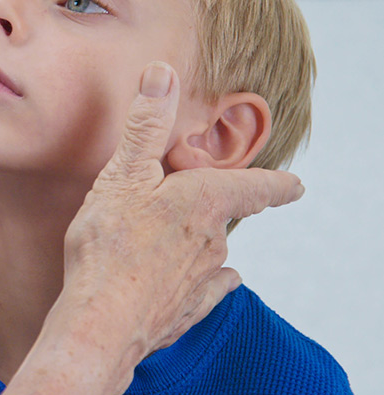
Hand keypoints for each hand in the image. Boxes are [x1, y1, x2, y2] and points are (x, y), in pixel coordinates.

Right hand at [59, 61, 304, 364]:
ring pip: (209, 248)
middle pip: (224, 214)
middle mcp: (215, 239)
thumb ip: (145, 124)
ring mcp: (204, 278)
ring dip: (191, 238)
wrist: (101, 322)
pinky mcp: (188, 309)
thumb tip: (163, 73)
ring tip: (150, 236)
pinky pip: (205, 289)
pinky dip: (199, 281)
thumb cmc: (108, 246)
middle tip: (170, 192)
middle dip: (205, 201)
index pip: (259, 187)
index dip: (277, 184)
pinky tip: (188, 283)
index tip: (294, 186)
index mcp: (206, 201)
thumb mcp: (122, 174)